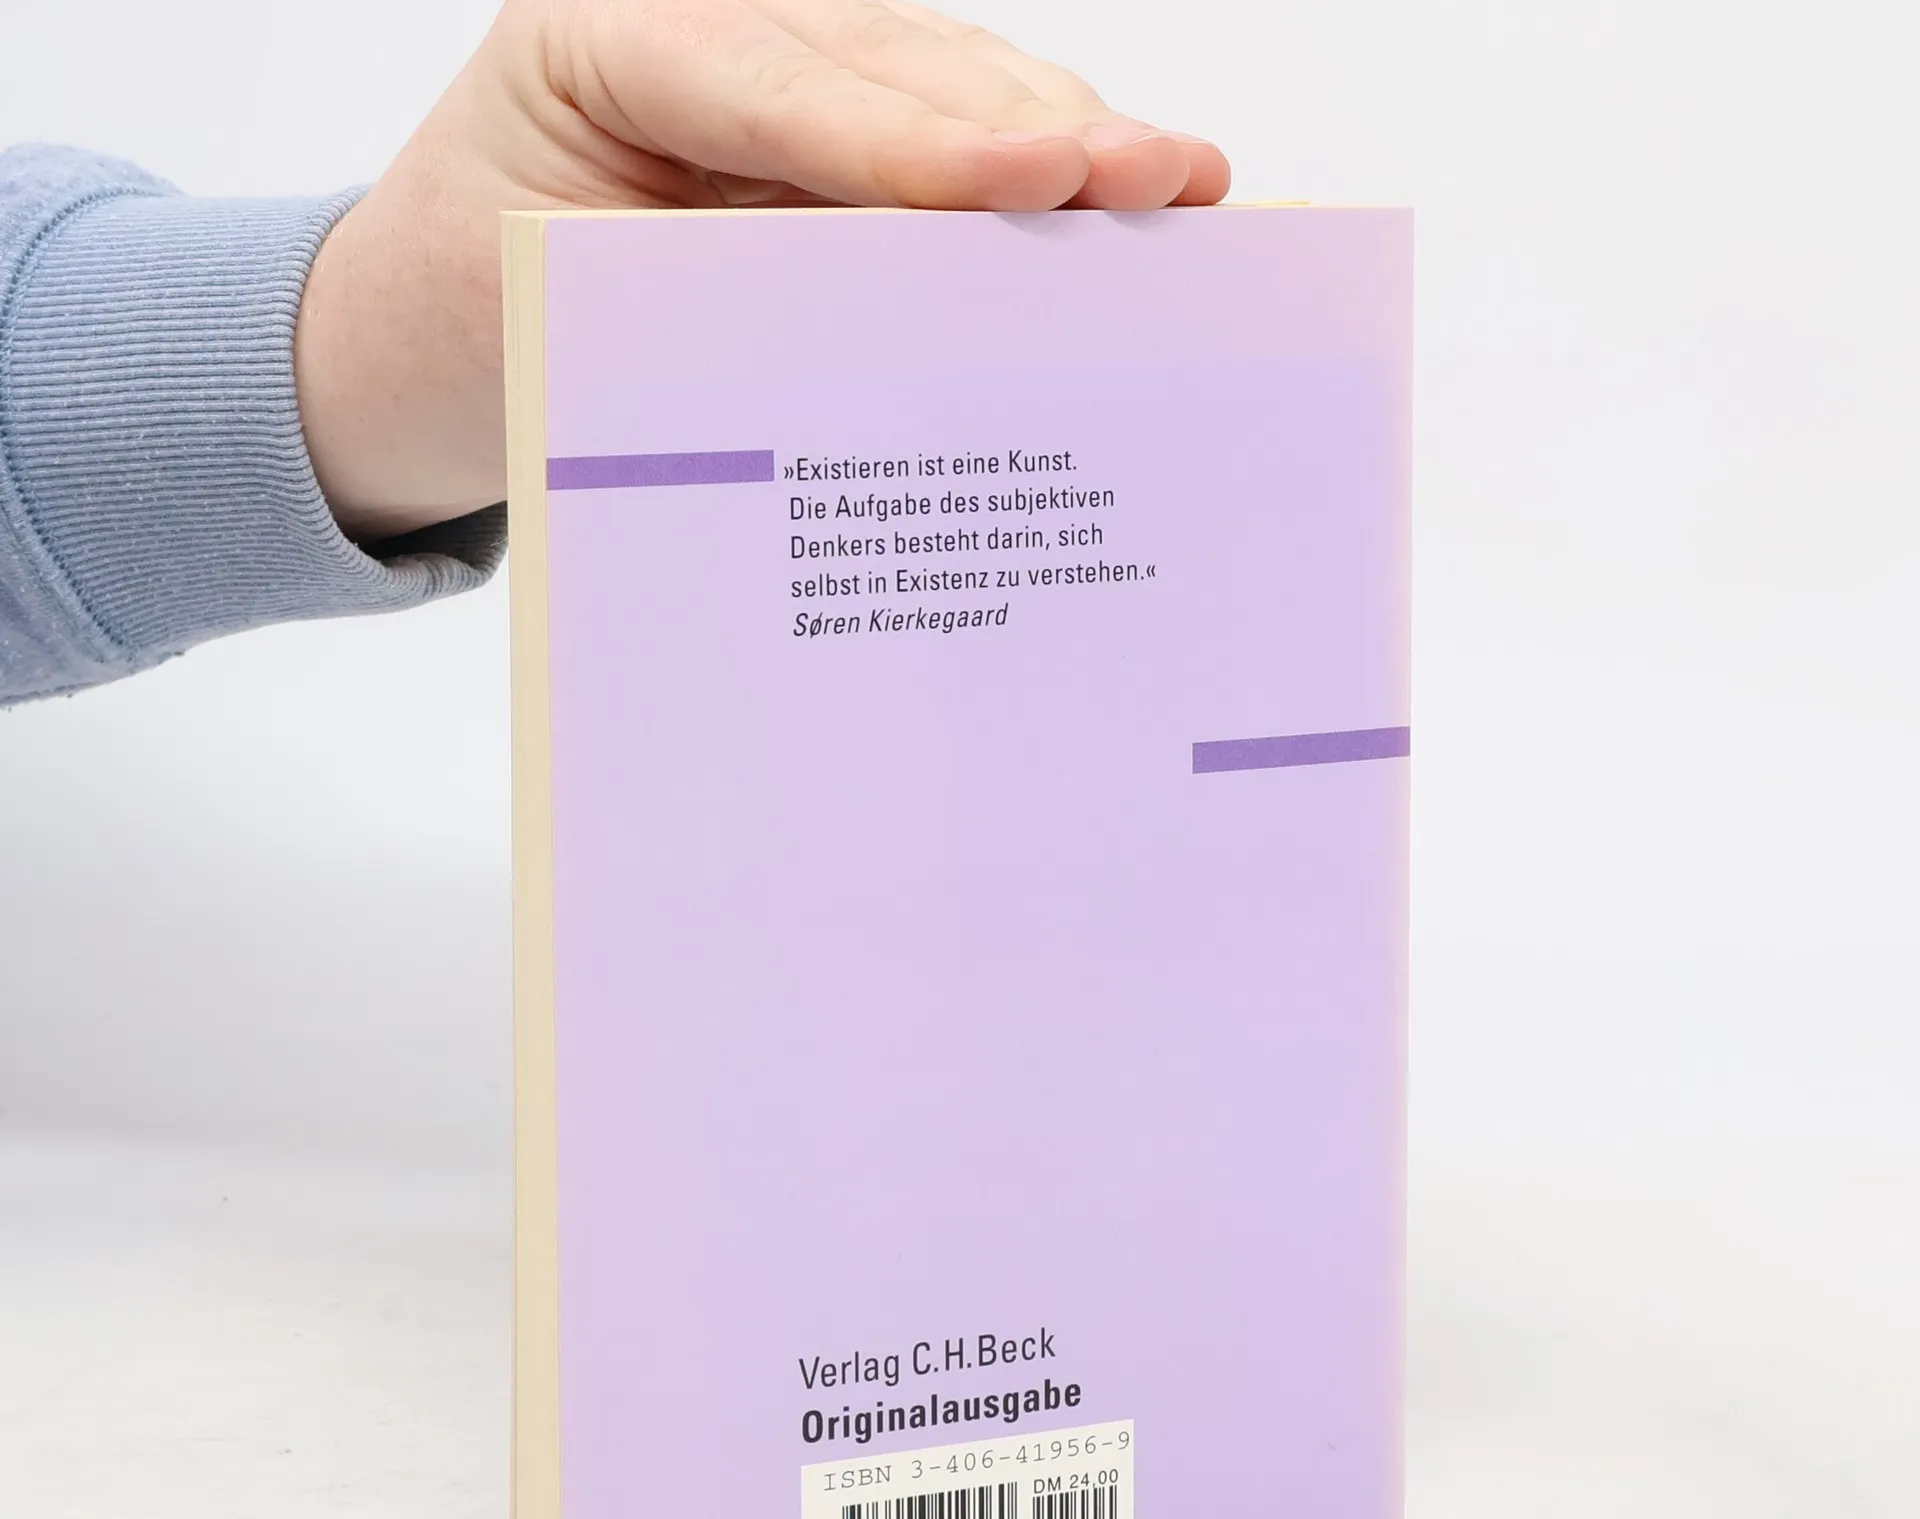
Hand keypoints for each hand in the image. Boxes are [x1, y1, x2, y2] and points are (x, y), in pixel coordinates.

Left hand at [293, 0, 1229, 541]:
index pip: (782, 87)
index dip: (921, 141)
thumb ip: (739, 296)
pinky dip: (1019, 168)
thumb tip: (923, 317)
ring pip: (935, 78)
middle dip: (1033, 129)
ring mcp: (763, 58)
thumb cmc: (476, 331)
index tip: (1039, 180)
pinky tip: (1111, 192)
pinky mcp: (811, 117)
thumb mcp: (585, 327)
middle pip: (891, 62)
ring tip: (1172, 184)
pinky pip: (929, 128)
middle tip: (1163, 179)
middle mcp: (693, 23)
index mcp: (599, 41)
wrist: (420, 337)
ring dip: (1057, 138)